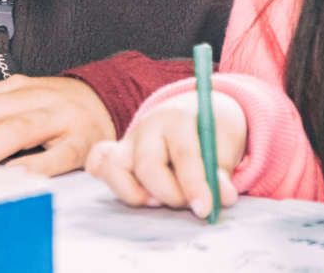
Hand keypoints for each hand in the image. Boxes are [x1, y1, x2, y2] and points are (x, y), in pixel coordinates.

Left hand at [0, 75, 115, 175]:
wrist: (112, 101)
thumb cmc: (57, 110)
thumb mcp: (21, 102)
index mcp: (14, 87)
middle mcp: (34, 97)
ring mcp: (59, 117)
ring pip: (14, 129)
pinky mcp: (82, 141)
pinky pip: (55, 154)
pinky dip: (33, 165)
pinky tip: (14, 175)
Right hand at [84, 90, 245, 220]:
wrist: (197, 113)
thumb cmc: (212, 132)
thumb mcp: (225, 144)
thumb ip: (221, 171)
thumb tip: (221, 197)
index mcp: (178, 118)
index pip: (183, 154)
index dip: (195, 185)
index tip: (206, 209)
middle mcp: (148, 127)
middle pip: (147, 166)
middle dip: (170, 194)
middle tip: (189, 205)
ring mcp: (129, 141)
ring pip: (114, 168)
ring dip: (135, 194)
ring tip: (158, 202)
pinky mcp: (117, 154)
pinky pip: (98, 164)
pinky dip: (111, 180)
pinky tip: (136, 194)